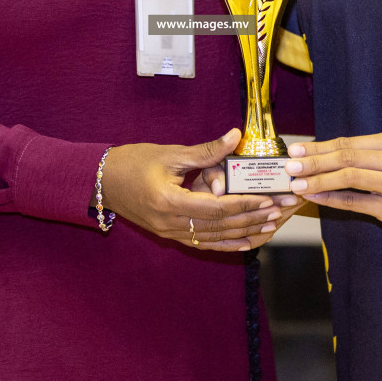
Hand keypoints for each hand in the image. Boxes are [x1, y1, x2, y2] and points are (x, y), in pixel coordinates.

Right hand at [102, 128, 282, 250]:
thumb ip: (206, 151)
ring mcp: (169, 233)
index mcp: (170, 202)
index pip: (216, 208)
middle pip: (219, 226)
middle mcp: (171, 224)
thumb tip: (235, 136)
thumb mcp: (170, 153)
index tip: (267, 199)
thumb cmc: (133, 162)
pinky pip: (202, 243)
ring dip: (243, 232)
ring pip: (213, 238)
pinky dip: (225, 244)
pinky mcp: (169, 234)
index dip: (243, 204)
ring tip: (269, 226)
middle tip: (278, 211)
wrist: (102, 182)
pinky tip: (246, 243)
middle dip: (251, 218)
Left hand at [286, 131, 381, 244]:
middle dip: (314, 161)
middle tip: (290, 165)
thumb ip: (363, 157)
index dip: (319, 146)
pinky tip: (313, 197)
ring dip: (318, 180)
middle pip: (347, 156)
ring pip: (349, 177)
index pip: (349, 142)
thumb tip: (319, 156)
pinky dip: (330, 199)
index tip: (296, 149)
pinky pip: (355, 202)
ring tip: (296, 183)